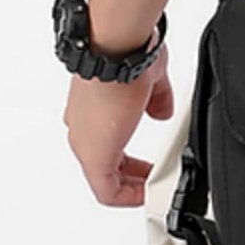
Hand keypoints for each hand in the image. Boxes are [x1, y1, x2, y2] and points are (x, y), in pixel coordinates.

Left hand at [62, 41, 174, 206]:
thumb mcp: (149, 79)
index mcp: (91, 109)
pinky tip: (149, 191)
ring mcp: (85, 142)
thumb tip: (162, 112)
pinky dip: (129, 195)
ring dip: (131, 184)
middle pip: (103, 166)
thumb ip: (156, 99)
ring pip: (104, 179)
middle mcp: (82, 128)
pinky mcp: (94, 156)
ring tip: (154, 186)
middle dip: (132, 176)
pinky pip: (108, 190)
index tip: (149, 162)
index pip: (106, 141)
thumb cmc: (125, 52)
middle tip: (153, 179)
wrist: (116, 48)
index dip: (129, 157)